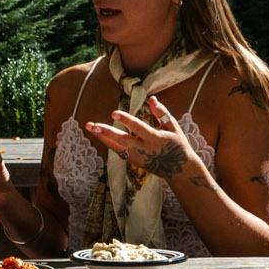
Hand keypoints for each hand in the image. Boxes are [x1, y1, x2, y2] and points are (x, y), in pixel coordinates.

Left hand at [78, 96, 192, 181]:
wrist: (179, 170)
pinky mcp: (134, 162)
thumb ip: (162, 113)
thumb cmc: (178, 144)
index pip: (138, 128)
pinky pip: (118, 151)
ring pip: (116, 147)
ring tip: (89, 126)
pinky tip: (98, 132)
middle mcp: (144, 149)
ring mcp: (137, 157)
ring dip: (102, 137)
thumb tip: (152, 99)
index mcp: (155, 139)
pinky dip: (108, 142)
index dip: (126, 120)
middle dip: (107, 132)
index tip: (113, 113)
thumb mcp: (173, 127)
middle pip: (122, 140)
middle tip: (93, 124)